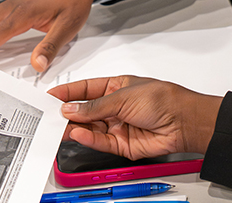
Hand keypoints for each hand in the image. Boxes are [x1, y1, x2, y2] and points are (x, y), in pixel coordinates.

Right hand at [48, 76, 221, 159]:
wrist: (183, 122)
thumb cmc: (163, 99)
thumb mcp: (123, 96)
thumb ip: (95, 106)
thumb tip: (71, 108)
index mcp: (116, 87)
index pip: (85, 90)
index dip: (67, 93)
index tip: (50, 96)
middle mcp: (115, 107)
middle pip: (84, 111)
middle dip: (67, 112)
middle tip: (49, 114)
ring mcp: (117, 126)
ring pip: (89, 128)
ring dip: (74, 127)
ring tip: (59, 125)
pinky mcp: (121, 144)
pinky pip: (99, 141)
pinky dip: (87, 138)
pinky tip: (77, 133)